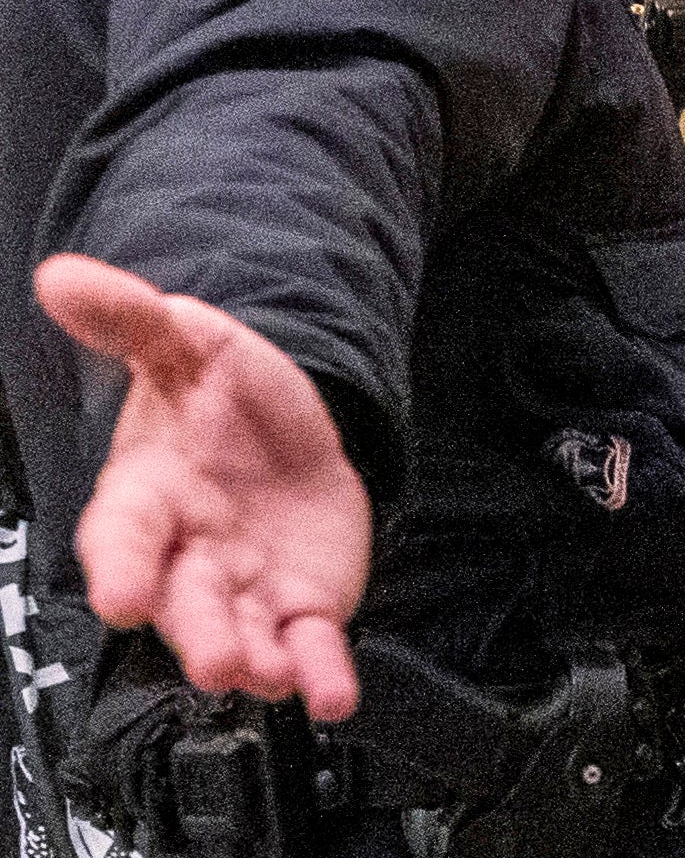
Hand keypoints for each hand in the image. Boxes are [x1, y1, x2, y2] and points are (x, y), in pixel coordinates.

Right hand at [34, 255, 370, 720]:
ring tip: (265, 676)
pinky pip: (309, 646)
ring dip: (254, 661)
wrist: (288, 426)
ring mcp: (245, 588)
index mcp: (148, 497)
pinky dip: (320, 675)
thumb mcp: (188, 341)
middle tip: (213, 659)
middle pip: (185, 602)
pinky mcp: (301, 605)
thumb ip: (132, 317)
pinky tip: (334, 695)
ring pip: (242, 635)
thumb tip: (63, 276)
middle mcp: (189, 555)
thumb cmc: (220, 397)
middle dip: (197, 632)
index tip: (121, 597)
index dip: (122, 567)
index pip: (124, 537)